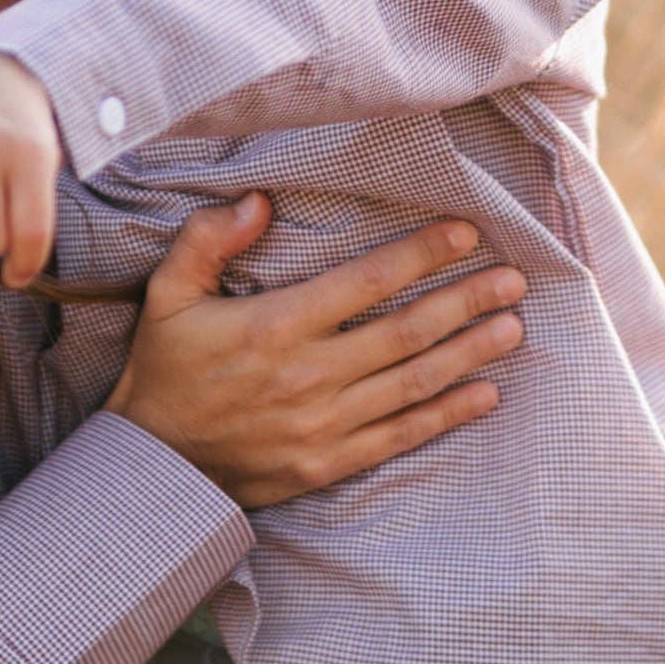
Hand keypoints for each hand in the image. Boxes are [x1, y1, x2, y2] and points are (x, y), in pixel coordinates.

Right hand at [106, 196, 526, 510]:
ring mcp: (323, 423)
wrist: (151, 464)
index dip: (421, 254)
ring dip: (469, 352)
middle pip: (406, 330)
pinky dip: (447, 415)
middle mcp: (308, 373)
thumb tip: (258, 199)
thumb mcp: (167, 293)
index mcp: (276, 324)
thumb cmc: (163, 370)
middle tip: (513, 280)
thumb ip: (208, 239)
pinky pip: (400, 435)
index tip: (465, 234)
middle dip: (465, 300)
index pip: (366, 280)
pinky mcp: (328, 462)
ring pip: (414, 381)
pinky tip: (485, 394)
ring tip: (512, 327)